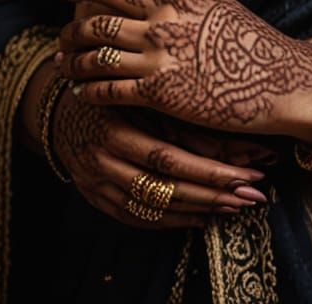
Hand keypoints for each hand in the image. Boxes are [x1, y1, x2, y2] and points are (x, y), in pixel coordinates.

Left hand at [47, 0, 311, 137]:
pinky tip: (79, 92)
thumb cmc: (243, 33)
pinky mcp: (161, 94)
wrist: (278, 78)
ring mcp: (159, 59)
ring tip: (61, 63)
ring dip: (73, 59)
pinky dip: (88, 89)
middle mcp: (160, 22)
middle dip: (69, 26)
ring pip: (97, 56)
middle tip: (58, 33)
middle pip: (96, 20)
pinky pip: (110, 90)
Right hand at [50, 80, 268, 229]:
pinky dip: (171, 221)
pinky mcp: (94, 198)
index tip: (251, 173)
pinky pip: (137, 218)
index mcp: (115, 129)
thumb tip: (236, 145)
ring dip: (198, 209)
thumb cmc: (113, 91)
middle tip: (254, 196)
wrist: (58, 107)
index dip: (211, 170)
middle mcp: (102, 161)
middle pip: (164, 187)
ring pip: (153, 207)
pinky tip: (200, 217)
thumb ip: (181, 119)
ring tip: (234, 207)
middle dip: (213, 194)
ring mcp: (96, 184)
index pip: (168, 158)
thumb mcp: (143, 95)